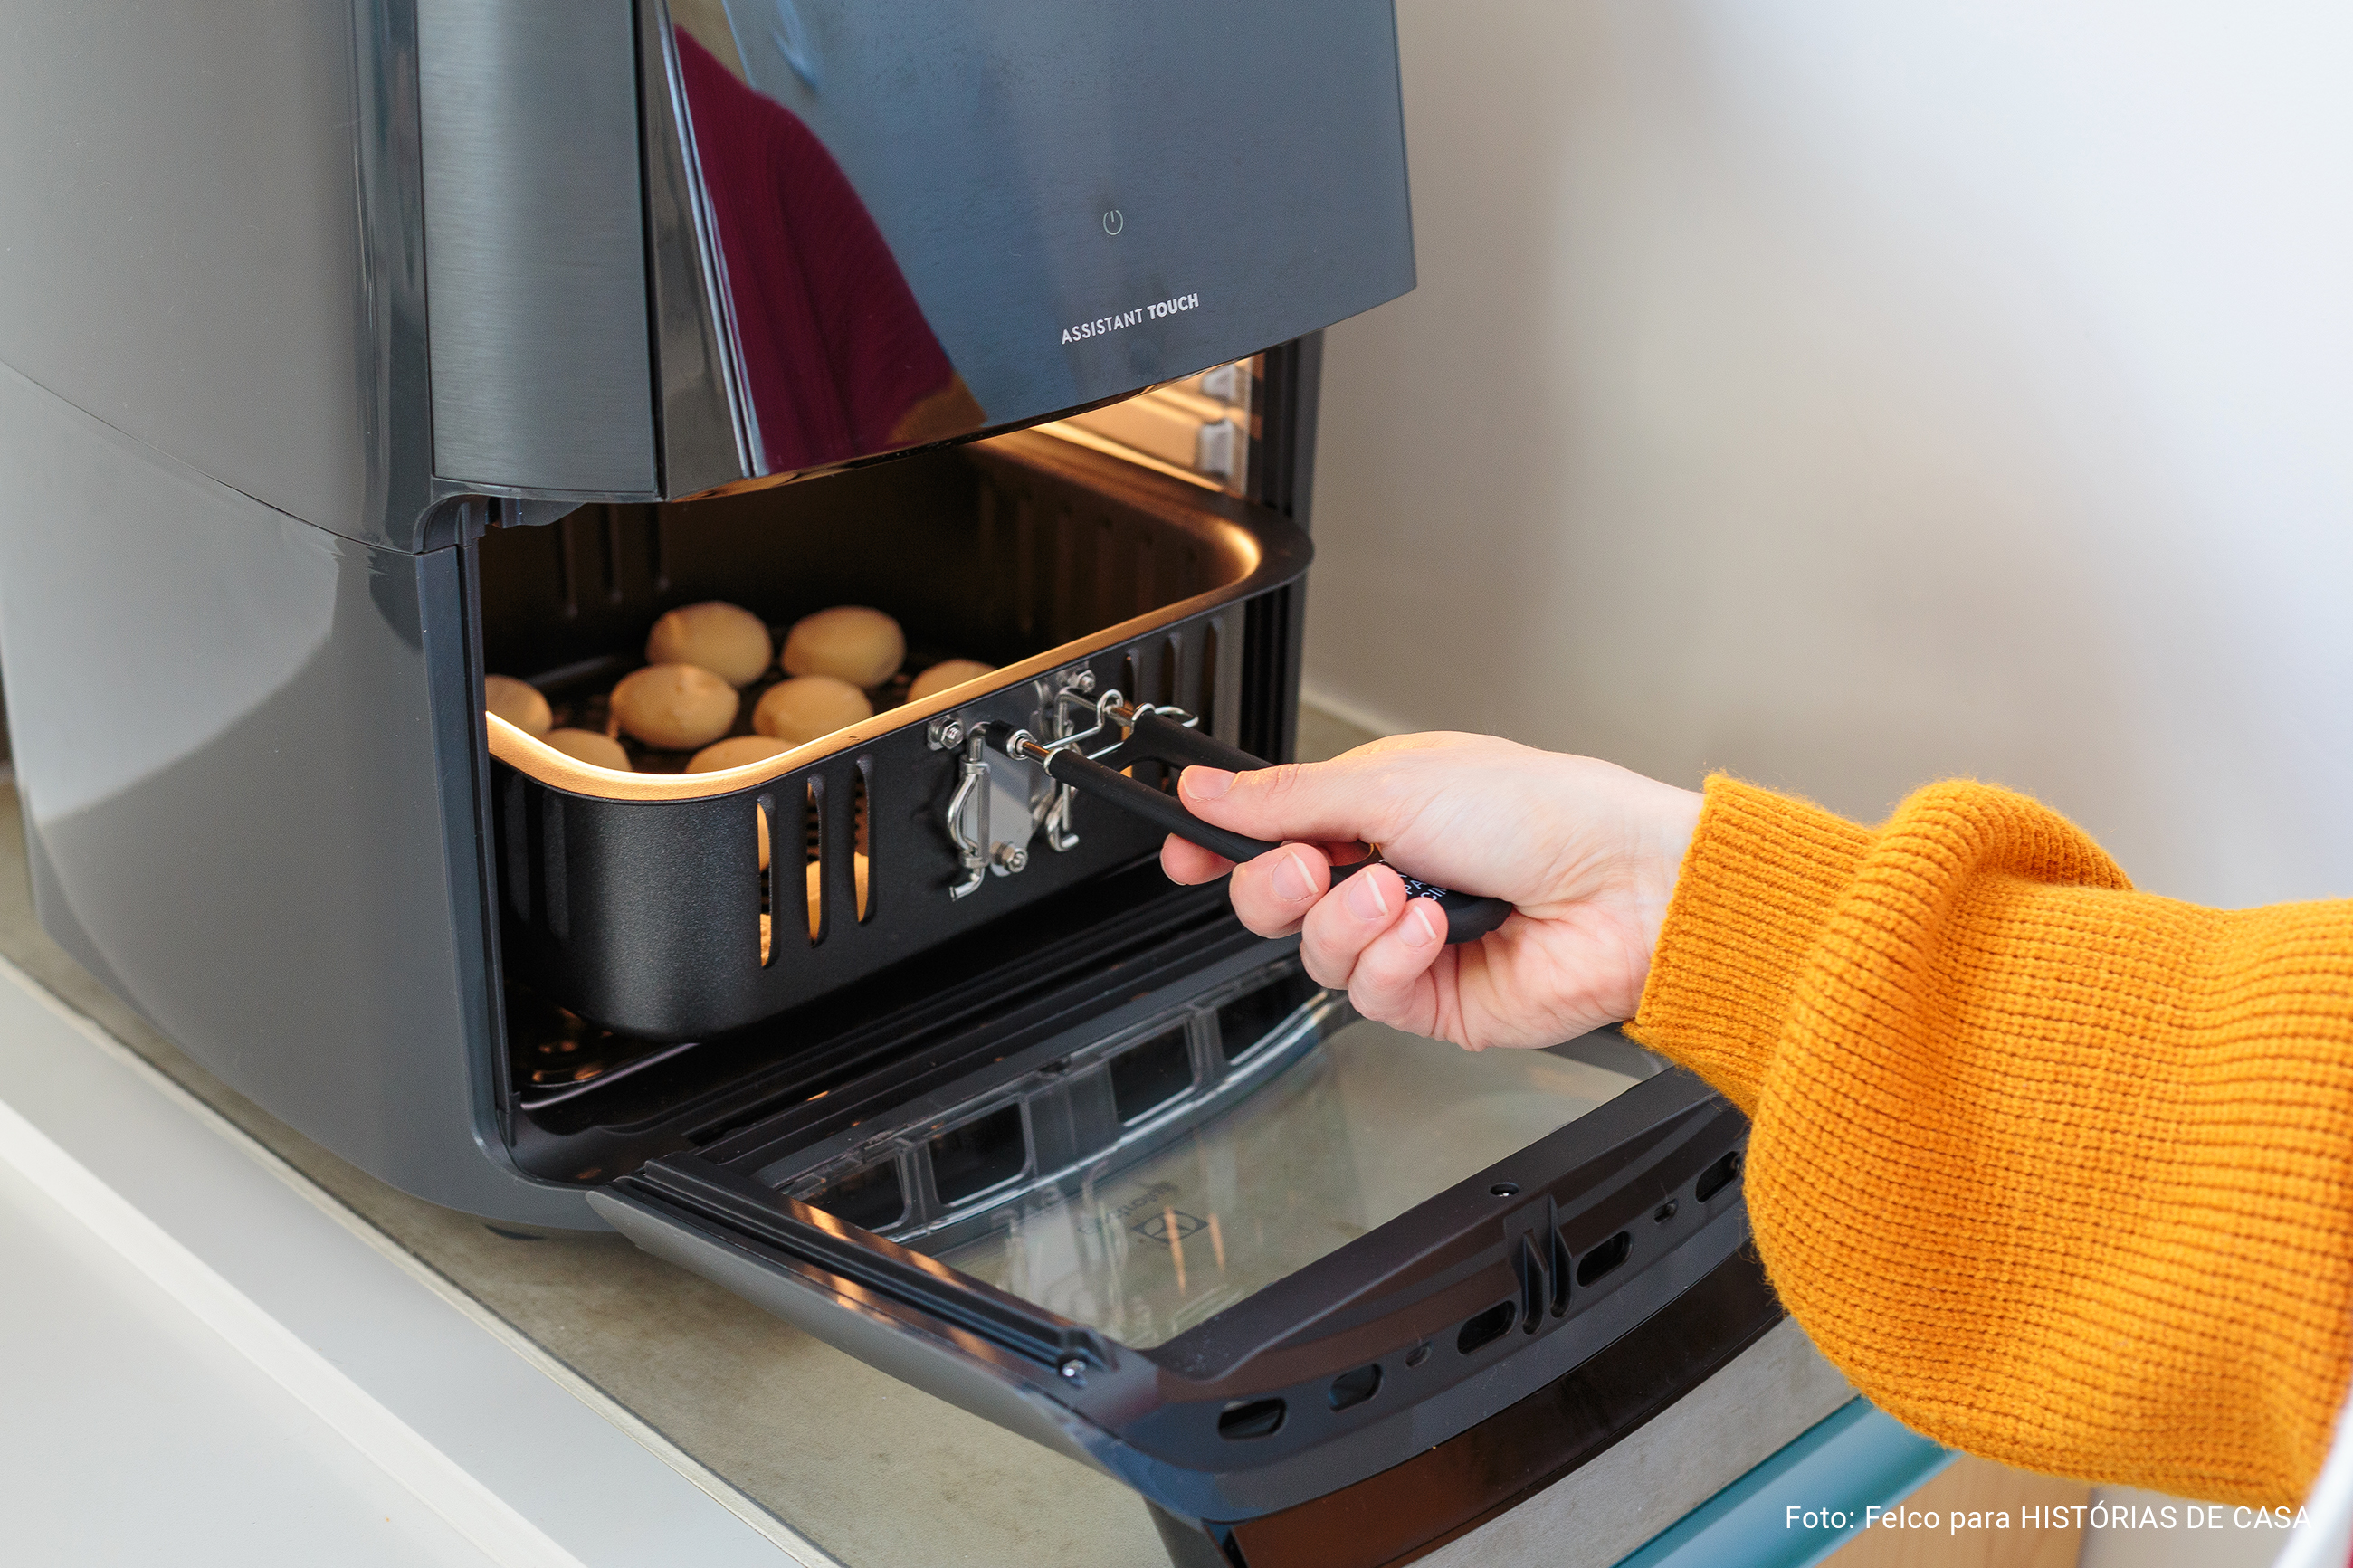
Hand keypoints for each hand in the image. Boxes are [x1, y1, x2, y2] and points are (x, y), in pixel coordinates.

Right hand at [1159, 733, 1701, 1048]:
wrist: (1626, 889)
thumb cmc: (1542, 813)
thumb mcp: (1394, 782)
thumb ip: (1286, 799)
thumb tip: (1206, 792)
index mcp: (1376, 809)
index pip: (1270, 834)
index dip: (1220, 847)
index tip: (1184, 851)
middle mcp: (1387, 876)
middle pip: (1274, 900)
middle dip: (1279, 884)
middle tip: (1314, 865)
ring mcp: (1408, 943)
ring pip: (1317, 952)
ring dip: (1350, 921)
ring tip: (1402, 893)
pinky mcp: (1434, 1001)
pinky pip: (1368, 995)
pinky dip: (1391, 961)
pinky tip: (1430, 932)